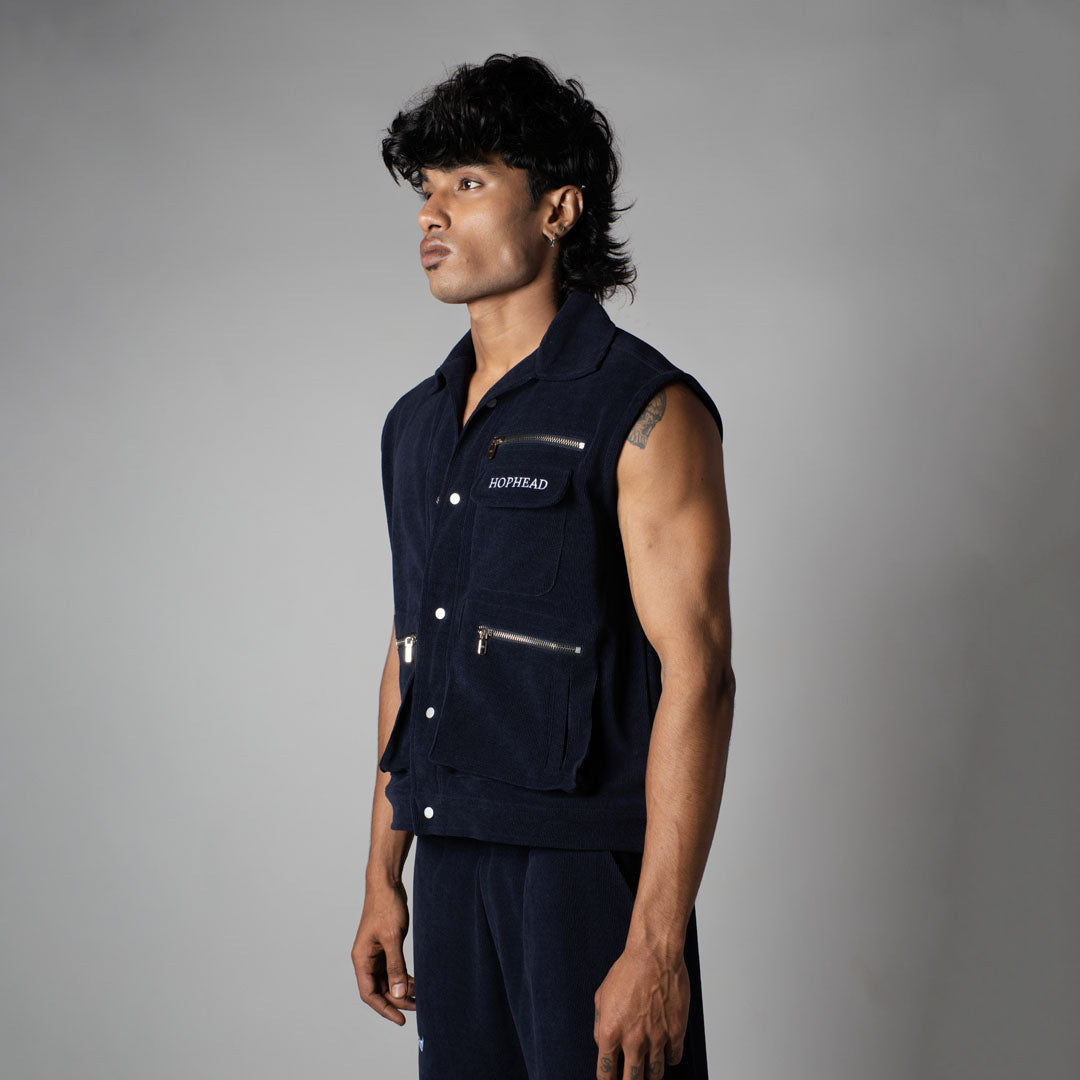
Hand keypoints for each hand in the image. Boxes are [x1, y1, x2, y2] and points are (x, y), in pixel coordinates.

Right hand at [351, 878, 416, 1024]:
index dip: (384, 1009)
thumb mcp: (392, 937)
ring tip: (421, 996)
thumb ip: (395, 965)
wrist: (387, 883)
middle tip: (418, 1006)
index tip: (401, 1019)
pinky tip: (416, 982)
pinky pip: (392, 968)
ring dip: (402, 989)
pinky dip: (403, 976)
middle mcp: (366, 959)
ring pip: (388, 980)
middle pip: (380, 989)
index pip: (369, 993)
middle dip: (397, 1000)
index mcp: (361, 959)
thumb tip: (397, 994)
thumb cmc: (385, 906)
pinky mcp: (385, 946)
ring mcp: (376, 953)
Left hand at [593, 940, 689, 1078]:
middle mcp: (632, 1040)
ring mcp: (656, 1038)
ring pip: (654, 1075)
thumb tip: (602, 1046)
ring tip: (648, 1064)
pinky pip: (673, 1059)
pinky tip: (664, 1049)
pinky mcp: (676, 1032)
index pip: (605, 1074)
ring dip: (650, 1072)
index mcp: (610, 1032)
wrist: (654, 954)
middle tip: (631, 1077)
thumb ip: (600, 1025)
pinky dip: (668, 1057)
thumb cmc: (627, 970)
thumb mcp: (602, 996)